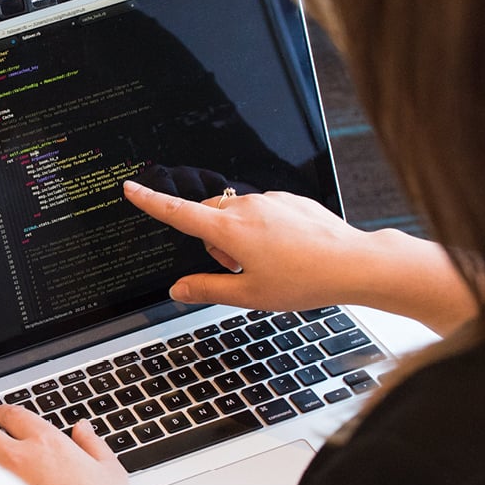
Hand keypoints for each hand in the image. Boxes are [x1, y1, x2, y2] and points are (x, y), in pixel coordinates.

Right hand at [122, 180, 475, 333]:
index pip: (178, 213)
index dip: (150, 202)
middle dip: (213, 241)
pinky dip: (263, 229)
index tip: (131, 188)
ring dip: (239, 237)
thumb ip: (206, 289)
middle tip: (239, 270)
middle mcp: (246, 207)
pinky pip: (262, 211)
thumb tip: (178, 289)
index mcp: (229, 230)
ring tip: (270, 264)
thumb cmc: (304, 280)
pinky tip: (288, 252)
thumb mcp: (248, 295)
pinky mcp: (289, 200)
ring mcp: (270, 200)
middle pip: (209, 217)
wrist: (354, 263)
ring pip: (236, 215)